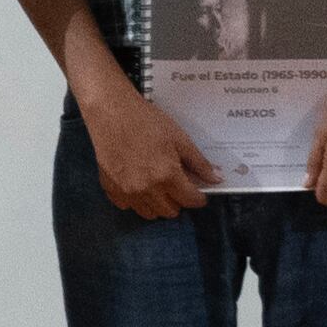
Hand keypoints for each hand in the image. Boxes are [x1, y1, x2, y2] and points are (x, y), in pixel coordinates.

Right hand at [81, 77, 221, 219]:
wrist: (111, 113)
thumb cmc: (147, 122)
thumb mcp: (180, 139)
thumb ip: (199, 163)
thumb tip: (216, 179)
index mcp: (167, 176)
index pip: (190, 200)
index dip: (199, 198)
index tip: (199, 193)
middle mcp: (146, 189)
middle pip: (170, 211)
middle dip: (179, 201)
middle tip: (178, 185)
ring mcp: (126, 191)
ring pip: (149, 213)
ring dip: (159, 204)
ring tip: (159, 187)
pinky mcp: (110, 189)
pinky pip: (128, 206)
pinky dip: (137, 200)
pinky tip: (139, 184)